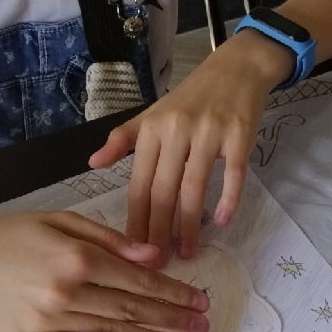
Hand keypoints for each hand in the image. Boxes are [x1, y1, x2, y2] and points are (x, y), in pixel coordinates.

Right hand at [0, 210, 211, 331]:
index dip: (173, 292)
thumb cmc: (12, 232)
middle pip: (131, 310)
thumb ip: (110, 239)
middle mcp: (66, 292)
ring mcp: (48, 319)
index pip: (137, 281)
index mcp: (77, 258)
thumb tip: (153, 256)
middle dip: (172, 320)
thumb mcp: (62, 220)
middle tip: (203, 329)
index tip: (199, 300)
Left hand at [88, 34, 285, 262]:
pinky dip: (228, 200)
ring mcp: (209, 132)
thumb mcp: (152, 113)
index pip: (139, 183)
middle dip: (159, 231)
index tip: (132, 251)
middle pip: (164, 190)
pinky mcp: (239, 134)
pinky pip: (232, 174)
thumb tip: (92, 163)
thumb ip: (123, 140)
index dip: (136, 219)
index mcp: (152, 129)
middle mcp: (177, 130)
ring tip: (188, 252)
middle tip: (158, 263)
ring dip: (190, 225)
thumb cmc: (192, 96)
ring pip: (194, 187)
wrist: (236, 67)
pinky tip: (222, 222)